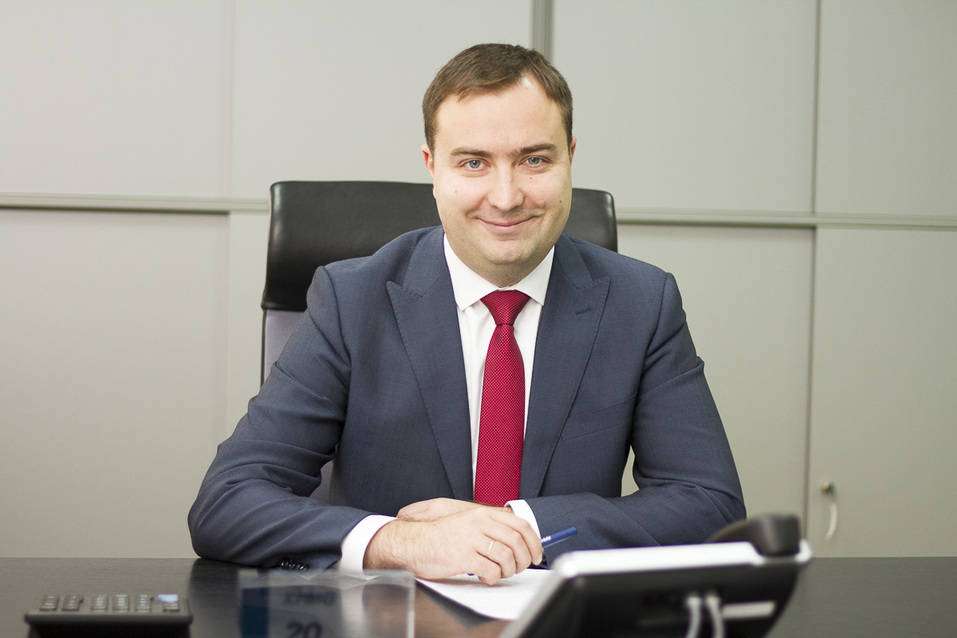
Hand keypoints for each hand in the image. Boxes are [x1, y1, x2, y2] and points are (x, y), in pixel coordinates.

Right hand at [364, 501, 542, 584]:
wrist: (413, 542)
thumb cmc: (442, 537)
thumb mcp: (468, 524)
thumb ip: (490, 528)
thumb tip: (518, 541)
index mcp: (482, 514)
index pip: (520, 524)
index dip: (533, 541)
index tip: (536, 554)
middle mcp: (478, 523)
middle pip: (516, 542)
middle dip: (523, 560)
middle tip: (518, 568)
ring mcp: (470, 539)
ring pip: (506, 558)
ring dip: (508, 570)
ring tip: (499, 573)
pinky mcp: (462, 556)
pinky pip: (490, 571)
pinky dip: (493, 578)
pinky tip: (485, 576)